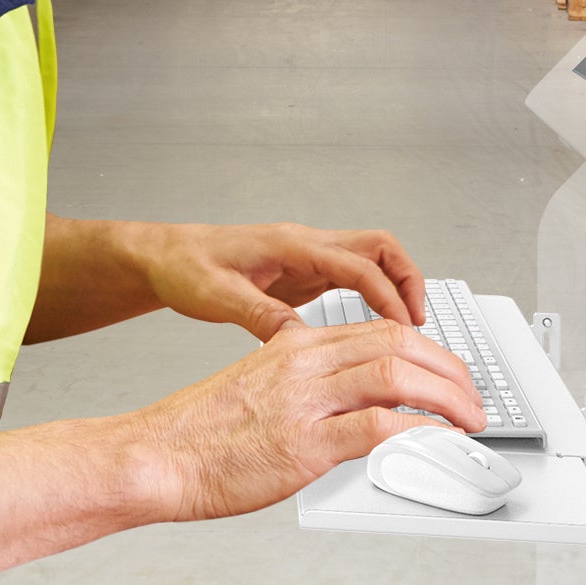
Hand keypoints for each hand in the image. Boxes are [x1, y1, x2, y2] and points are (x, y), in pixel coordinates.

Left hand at [127, 221, 428, 339]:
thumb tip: (298, 340)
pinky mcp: (304, 272)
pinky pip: (354, 276)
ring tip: (407, 330)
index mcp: (291, 246)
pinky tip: (373, 328)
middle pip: (381, 249)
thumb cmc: (185, 267)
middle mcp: (307, 245)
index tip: (405, 330)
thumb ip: (259, 315)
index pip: (359, 264)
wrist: (165, 256)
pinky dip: (374, 296)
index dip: (388, 296)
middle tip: (420, 326)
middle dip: (409, 282)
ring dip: (395, 288)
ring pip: (372, 259)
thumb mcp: (217, 297)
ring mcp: (308, 256)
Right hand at [133, 318, 486, 521]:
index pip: (380, 330)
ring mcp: (306, 401)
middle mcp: (304, 362)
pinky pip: (380, 427)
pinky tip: (437, 441)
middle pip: (399, 343)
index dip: (428, 351)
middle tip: (473, 399)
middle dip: (450, 370)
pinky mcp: (305, 443)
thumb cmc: (200, 433)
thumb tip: (350, 406)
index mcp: (294, 344)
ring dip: (447, 399)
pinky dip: (420, 431)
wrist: (156, 455)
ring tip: (469, 421)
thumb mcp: (258, 387)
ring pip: (399, 376)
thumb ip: (305, 386)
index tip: (449, 374)